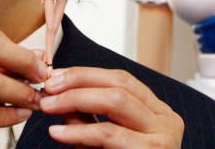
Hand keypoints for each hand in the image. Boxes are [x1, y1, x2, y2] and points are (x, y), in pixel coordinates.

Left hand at [40, 67, 183, 147]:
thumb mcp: (106, 140)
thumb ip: (88, 118)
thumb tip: (58, 93)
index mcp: (157, 111)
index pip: (120, 79)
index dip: (86, 74)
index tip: (56, 76)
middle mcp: (165, 118)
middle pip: (119, 84)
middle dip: (78, 82)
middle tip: (48, 87)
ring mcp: (164, 136)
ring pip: (117, 101)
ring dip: (76, 99)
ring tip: (50, 105)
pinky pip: (111, 135)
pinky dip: (81, 132)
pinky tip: (58, 133)